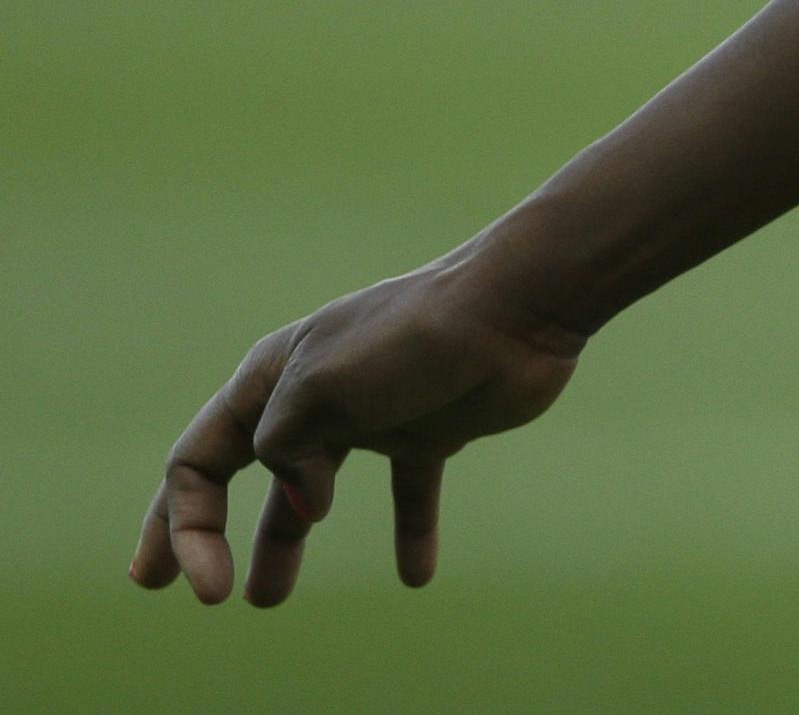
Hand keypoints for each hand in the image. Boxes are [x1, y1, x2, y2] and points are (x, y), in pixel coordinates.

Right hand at [134, 257, 583, 606]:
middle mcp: (312, 396)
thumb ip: (287, 451)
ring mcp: (372, 414)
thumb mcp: (319, 390)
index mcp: (271, 377)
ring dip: (285, 540)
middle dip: (197, 529)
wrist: (518, 308)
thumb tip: (305, 506)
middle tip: (170, 585)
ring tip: (268, 600)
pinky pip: (410, 492)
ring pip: (312, 492)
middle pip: (236, 473)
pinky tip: (416, 576)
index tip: (206, 588)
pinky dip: (411, 532)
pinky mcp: (431, 430)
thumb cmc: (413, 339)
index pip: (198, 461)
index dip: (186, 528)